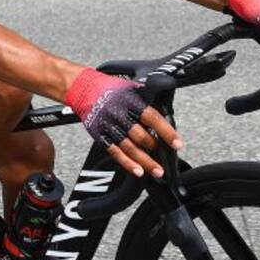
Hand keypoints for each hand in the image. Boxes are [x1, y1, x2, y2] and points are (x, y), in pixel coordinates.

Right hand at [65, 68, 183, 177]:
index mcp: (131, 101)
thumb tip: (167, 113)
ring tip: (157, 171)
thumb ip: (148, 100)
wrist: (82, 88)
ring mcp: (109, 126)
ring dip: (145, 162)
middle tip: (166, 160)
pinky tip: (138, 171)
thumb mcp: (132, 87)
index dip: (166, 132)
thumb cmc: (110, 88)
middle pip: (140, 136)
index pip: (152, 118)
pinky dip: (127, 163)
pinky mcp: (100, 135)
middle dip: (155, 149)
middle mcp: (119, 114)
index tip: (178, 144)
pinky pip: (115, 152)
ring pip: (129, 148)